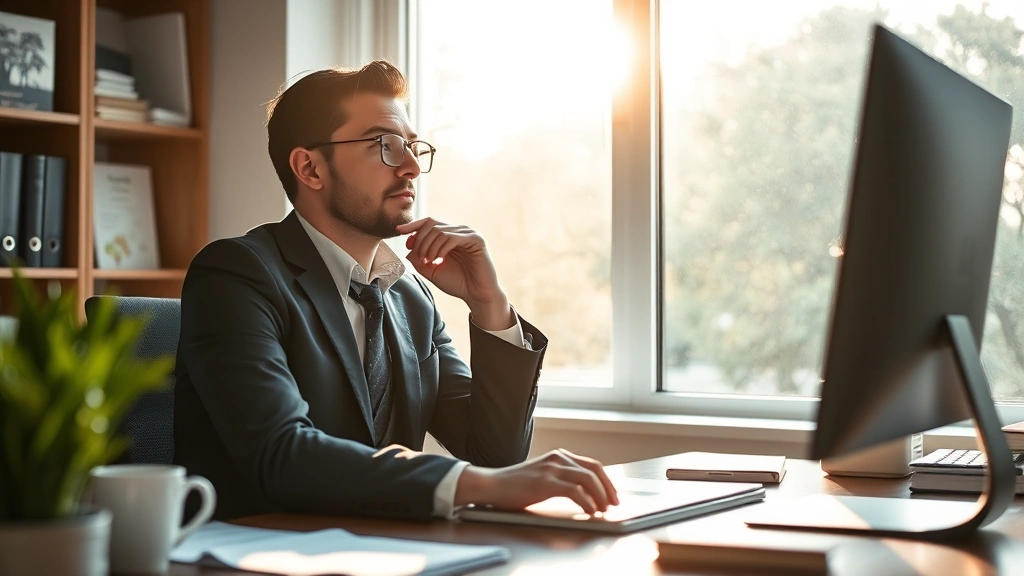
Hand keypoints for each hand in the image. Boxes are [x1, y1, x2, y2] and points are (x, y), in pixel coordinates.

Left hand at [396, 218, 512, 329]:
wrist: (477, 296)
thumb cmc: (457, 283)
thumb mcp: (431, 271)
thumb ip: (418, 258)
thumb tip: (408, 246)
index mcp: (448, 235)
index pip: (428, 222)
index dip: (413, 225)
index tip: (398, 232)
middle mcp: (458, 231)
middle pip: (431, 224)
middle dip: (420, 241)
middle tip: (420, 260)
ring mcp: (468, 233)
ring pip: (439, 231)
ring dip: (429, 247)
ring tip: (429, 262)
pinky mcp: (476, 239)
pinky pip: (451, 237)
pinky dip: (441, 248)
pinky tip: (439, 260)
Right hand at [454, 449, 619, 515]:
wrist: (492, 485)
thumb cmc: (514, 485)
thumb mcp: (542, 476)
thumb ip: (561, 478)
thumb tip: (584, 494)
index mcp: (559, 456)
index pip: (591, 465)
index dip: (606, 480)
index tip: (612, 494)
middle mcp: (558, 458)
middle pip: (594, 470)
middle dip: (608, 488)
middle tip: (614, 503)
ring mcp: (552, 469)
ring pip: (588, 479)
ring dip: (600, 496)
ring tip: (603, 510)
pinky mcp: (545, 482)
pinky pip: (575, 491)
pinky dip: (586, 502)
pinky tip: (590, 512)